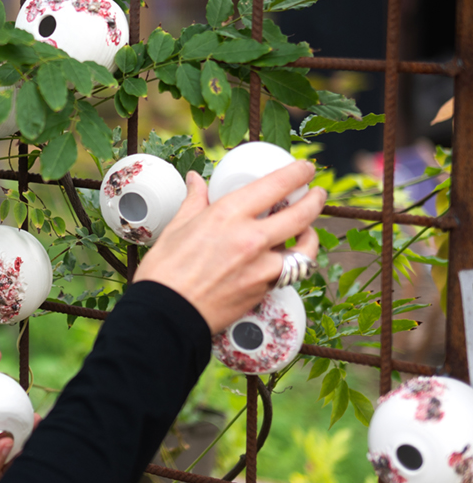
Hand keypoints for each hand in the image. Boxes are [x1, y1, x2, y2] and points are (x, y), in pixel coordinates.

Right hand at [134, 161, 325, 333]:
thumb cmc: (166, 270)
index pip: (276, 185)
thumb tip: (195, 180)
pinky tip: (283, 261)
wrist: (167, 313)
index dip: (297, 173)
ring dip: (310, 238)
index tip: (304, 169)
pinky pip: (287, 275)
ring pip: (304, 250)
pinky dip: (290, 266)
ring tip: (307, 232)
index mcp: (228, 215)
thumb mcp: (177, 226)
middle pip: (302, 215)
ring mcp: (261, 268)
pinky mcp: (263, 291)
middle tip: (317, 194)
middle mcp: (251, 239)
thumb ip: (194, 200)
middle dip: (315, 200)